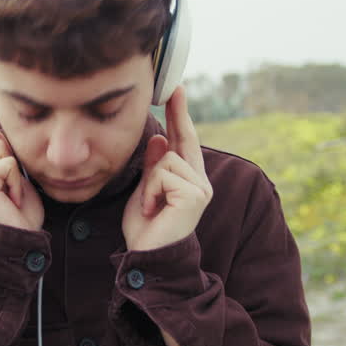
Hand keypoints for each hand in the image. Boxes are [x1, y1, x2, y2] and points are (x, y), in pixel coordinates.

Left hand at [122, 86, 212, 251]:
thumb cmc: (145, 230)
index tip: (176, 90)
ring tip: (149, 206)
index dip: (181, 116)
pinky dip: (150, 192)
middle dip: (178, 114)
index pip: (185, 141)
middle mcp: (199, 181)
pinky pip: (163, 174)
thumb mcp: (145, 191)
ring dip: (149, 183)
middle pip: (181, 140)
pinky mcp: (195, 194)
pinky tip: (152, 210)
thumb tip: (161, 138)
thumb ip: (154, 166)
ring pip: (166, 160)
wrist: (148, 258)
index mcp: (188, 180)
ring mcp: (200, 187)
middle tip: (173, 87)